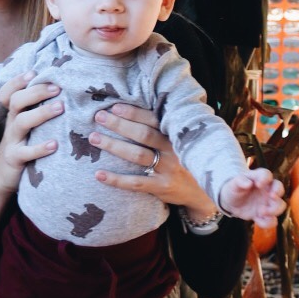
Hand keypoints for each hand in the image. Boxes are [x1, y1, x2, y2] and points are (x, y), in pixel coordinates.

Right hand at [0, 72, 61, 194]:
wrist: (1, 174)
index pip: (8, 92)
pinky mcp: (15, 158)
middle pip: (17, 101)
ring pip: (22, 122)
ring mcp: (12, 140)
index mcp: (15, 113)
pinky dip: (40, 148)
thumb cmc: (22, 143)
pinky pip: (26, 152)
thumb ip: (37, 109)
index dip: (17, 81)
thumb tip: (64, 88)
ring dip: (42, 113)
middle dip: (37, 92)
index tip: (34, 72)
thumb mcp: (25, 125)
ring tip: (60, 107)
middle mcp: (12, 123)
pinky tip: (55, 144)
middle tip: (58, 88)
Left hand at [92, 101, 207, 211]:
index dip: (134, 113)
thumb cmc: (185, 160)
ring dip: (114, 146)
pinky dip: (116, 179)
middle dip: (119, 124)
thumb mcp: (182, 142)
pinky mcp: (162, 187)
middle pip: (143, 135)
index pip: (153, 120)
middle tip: (99, 117)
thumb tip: (137, 109)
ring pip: (137, 155)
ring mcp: (168, 169)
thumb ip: (164, 129)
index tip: (115, 106)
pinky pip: (136, 183)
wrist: (205, 191)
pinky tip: (99, 174)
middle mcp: (173, 150)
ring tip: (94, 138)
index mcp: (176, 135)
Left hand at [218, 169, 284, 229]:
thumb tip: (248, 183)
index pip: (267, 175)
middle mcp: (267, 190)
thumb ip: (240, 181)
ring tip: (261, 212)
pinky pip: (272, 220)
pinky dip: (266, 222)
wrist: (231, 202)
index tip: (258, 184)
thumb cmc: (234, 188)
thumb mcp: (234, 184)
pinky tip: (256, 219)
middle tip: (271, 197)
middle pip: (280, 189)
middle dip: (277, 193)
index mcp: (259, 178)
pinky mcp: (265, 215)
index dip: (265, 179)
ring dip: (274, 210)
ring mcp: (268, 202)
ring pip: (280, 206)